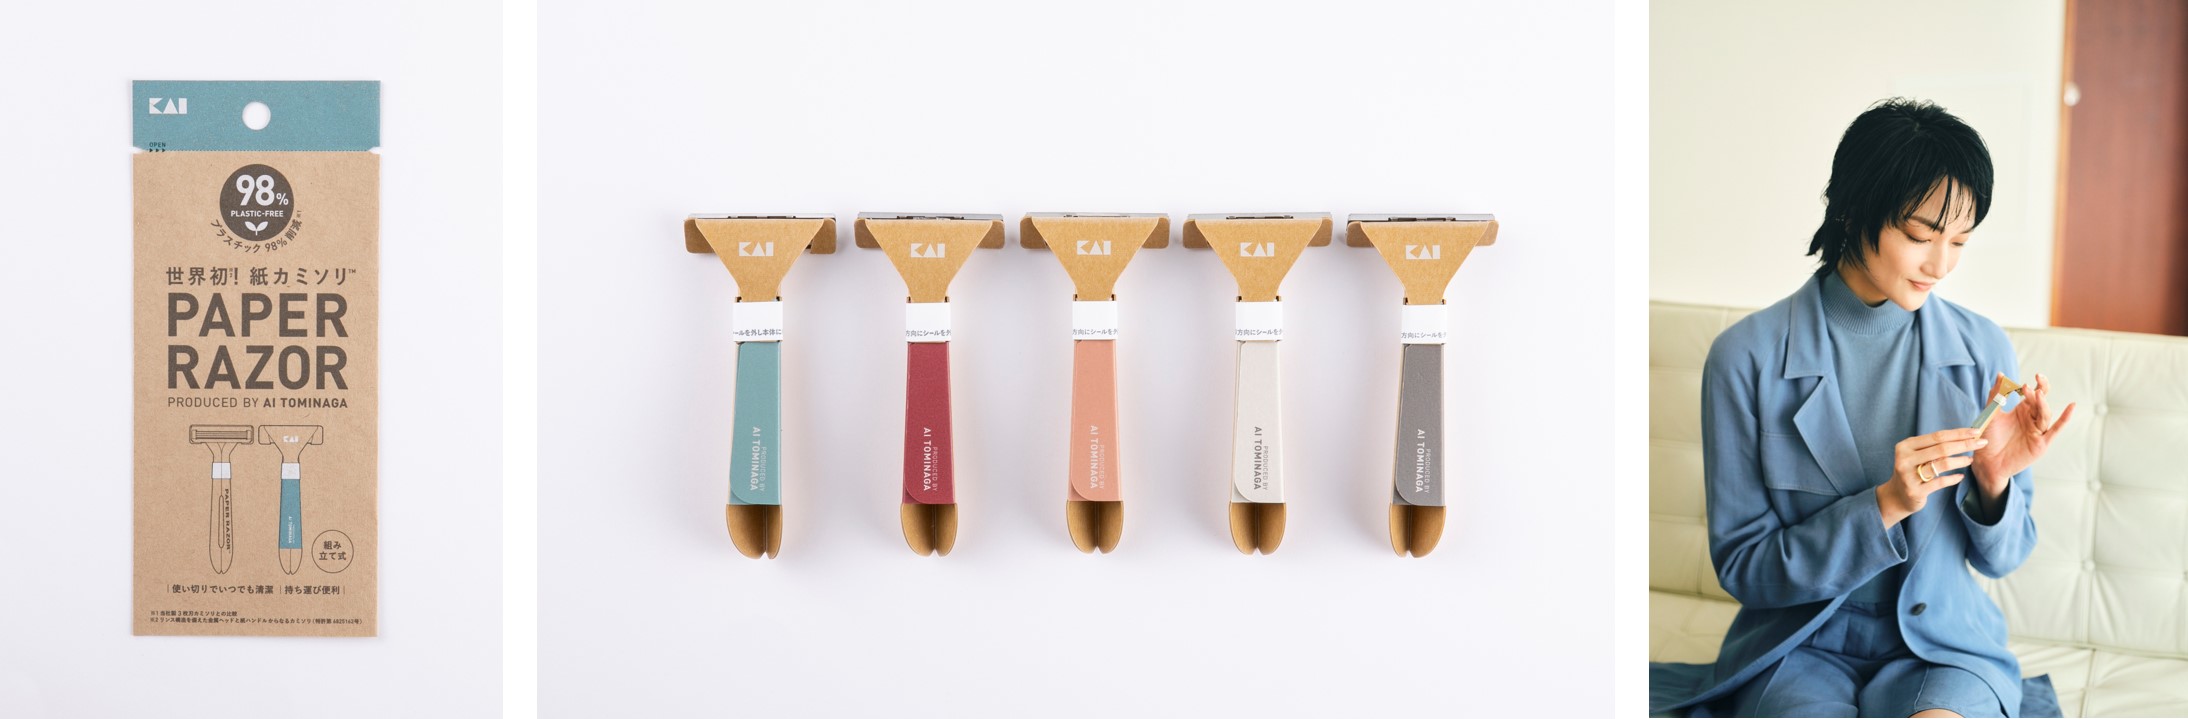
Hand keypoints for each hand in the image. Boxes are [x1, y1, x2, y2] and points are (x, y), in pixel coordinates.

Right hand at [1878, 427, 1987, 527]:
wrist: (1897, 495)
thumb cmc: (1912, 470)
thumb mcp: (1916, 455)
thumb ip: (1933, 446)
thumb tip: (1964, 436)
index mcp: (1906, 446)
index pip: (1937, 436)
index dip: (1958, 433)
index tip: (1975, 431)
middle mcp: (1905, 459)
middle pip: (1941, 448)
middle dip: (1965, 444)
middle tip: (1982, 443)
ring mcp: (1909, 476)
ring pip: (1942, 464)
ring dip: (1961, 461)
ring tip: (1970, 460)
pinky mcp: (1915, 491)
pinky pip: (1940, 482)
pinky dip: (1953, 479)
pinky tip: (1960, 476)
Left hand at [1973, 372, 2075, 497]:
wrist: (1986, 462)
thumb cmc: (1988, 438)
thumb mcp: (1991, 414)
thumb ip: (1996, 395)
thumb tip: (2000, 374)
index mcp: (2023, 411)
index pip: (2035, 395)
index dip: (2039, 385)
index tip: (2036, 376)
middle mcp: (2032, 420)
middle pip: (2041, 403)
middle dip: (2038, 393)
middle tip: (2030, 385)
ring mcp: (2038, 432)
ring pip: (2045, 415)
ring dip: (2042, 405)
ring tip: (2037, 394)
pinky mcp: (2041, 444)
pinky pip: (2055, 430)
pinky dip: (2064, 419)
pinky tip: (2071, 407)